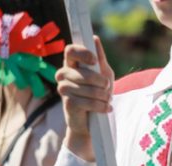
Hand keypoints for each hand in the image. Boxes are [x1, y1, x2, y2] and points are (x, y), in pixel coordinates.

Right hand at [56, 36, 113, 161]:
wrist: (94, 120)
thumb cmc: (98, 93)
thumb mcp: (104, 75)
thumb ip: (100, 59)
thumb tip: (95, 39)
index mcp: (71, 64)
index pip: (70, 50)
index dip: (82, 53)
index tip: (94, 60)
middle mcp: (63, 74)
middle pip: (81, 73)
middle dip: (99, 81)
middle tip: (107, 87)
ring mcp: (63, 89)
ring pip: (83, 88)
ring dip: (100, 95)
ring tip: (108, 99)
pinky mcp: (67, 104)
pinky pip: (84, 102)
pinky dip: (99, 105)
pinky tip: (106, 108)